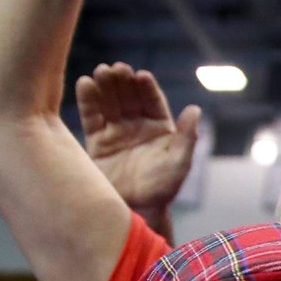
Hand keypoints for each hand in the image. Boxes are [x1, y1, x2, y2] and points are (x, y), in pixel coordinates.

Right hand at [77, 63, 199, 215]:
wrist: (135, 212)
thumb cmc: (162, 190)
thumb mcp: (178, 164)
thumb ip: (186, 138)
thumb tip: (195, 110)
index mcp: (160, 129)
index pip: (152, 102)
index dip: (146, 88)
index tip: (141, 75)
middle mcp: (138, 127)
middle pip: (129, 98)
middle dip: (123, 83)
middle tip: (117, 68)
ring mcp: (116, 133)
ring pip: (110, 103)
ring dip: (106, 87)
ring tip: (101, 71)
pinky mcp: (97, 142)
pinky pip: (92, 118)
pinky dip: (88, 101)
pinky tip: (85, 83)